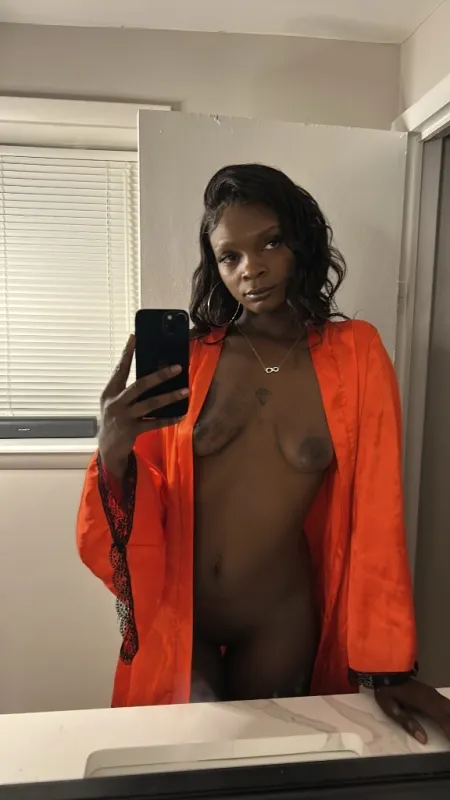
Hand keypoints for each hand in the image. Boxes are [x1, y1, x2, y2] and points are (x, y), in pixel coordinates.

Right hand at [98, 334, 187, 477]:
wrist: (108, 448)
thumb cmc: (114, 419)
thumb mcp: (114, 402)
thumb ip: (126, 389)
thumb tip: (149, 374)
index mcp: (110, 392)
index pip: (120, 369)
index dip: (127, 353)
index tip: (134, 337)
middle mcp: (116, 403)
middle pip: (140, 385)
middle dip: (159, 376)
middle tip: (177, 367)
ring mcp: (124, 417)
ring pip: (150, 404)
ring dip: (170, 397)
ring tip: (186, 391)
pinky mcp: (132, 430)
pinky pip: (154, 423)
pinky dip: (168, 419)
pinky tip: (181, 415)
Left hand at [375, 679, 449, 743]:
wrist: (386, 672)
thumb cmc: (388, 691)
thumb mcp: (392, 709)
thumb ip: (408, 723)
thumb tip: (424, 739)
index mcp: (424, 702)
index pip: (444, 719)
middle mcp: (432, 697)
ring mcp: (433, 693)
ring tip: (449, 733)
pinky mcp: (432, 693)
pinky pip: (447, 704)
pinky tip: (448, 719)